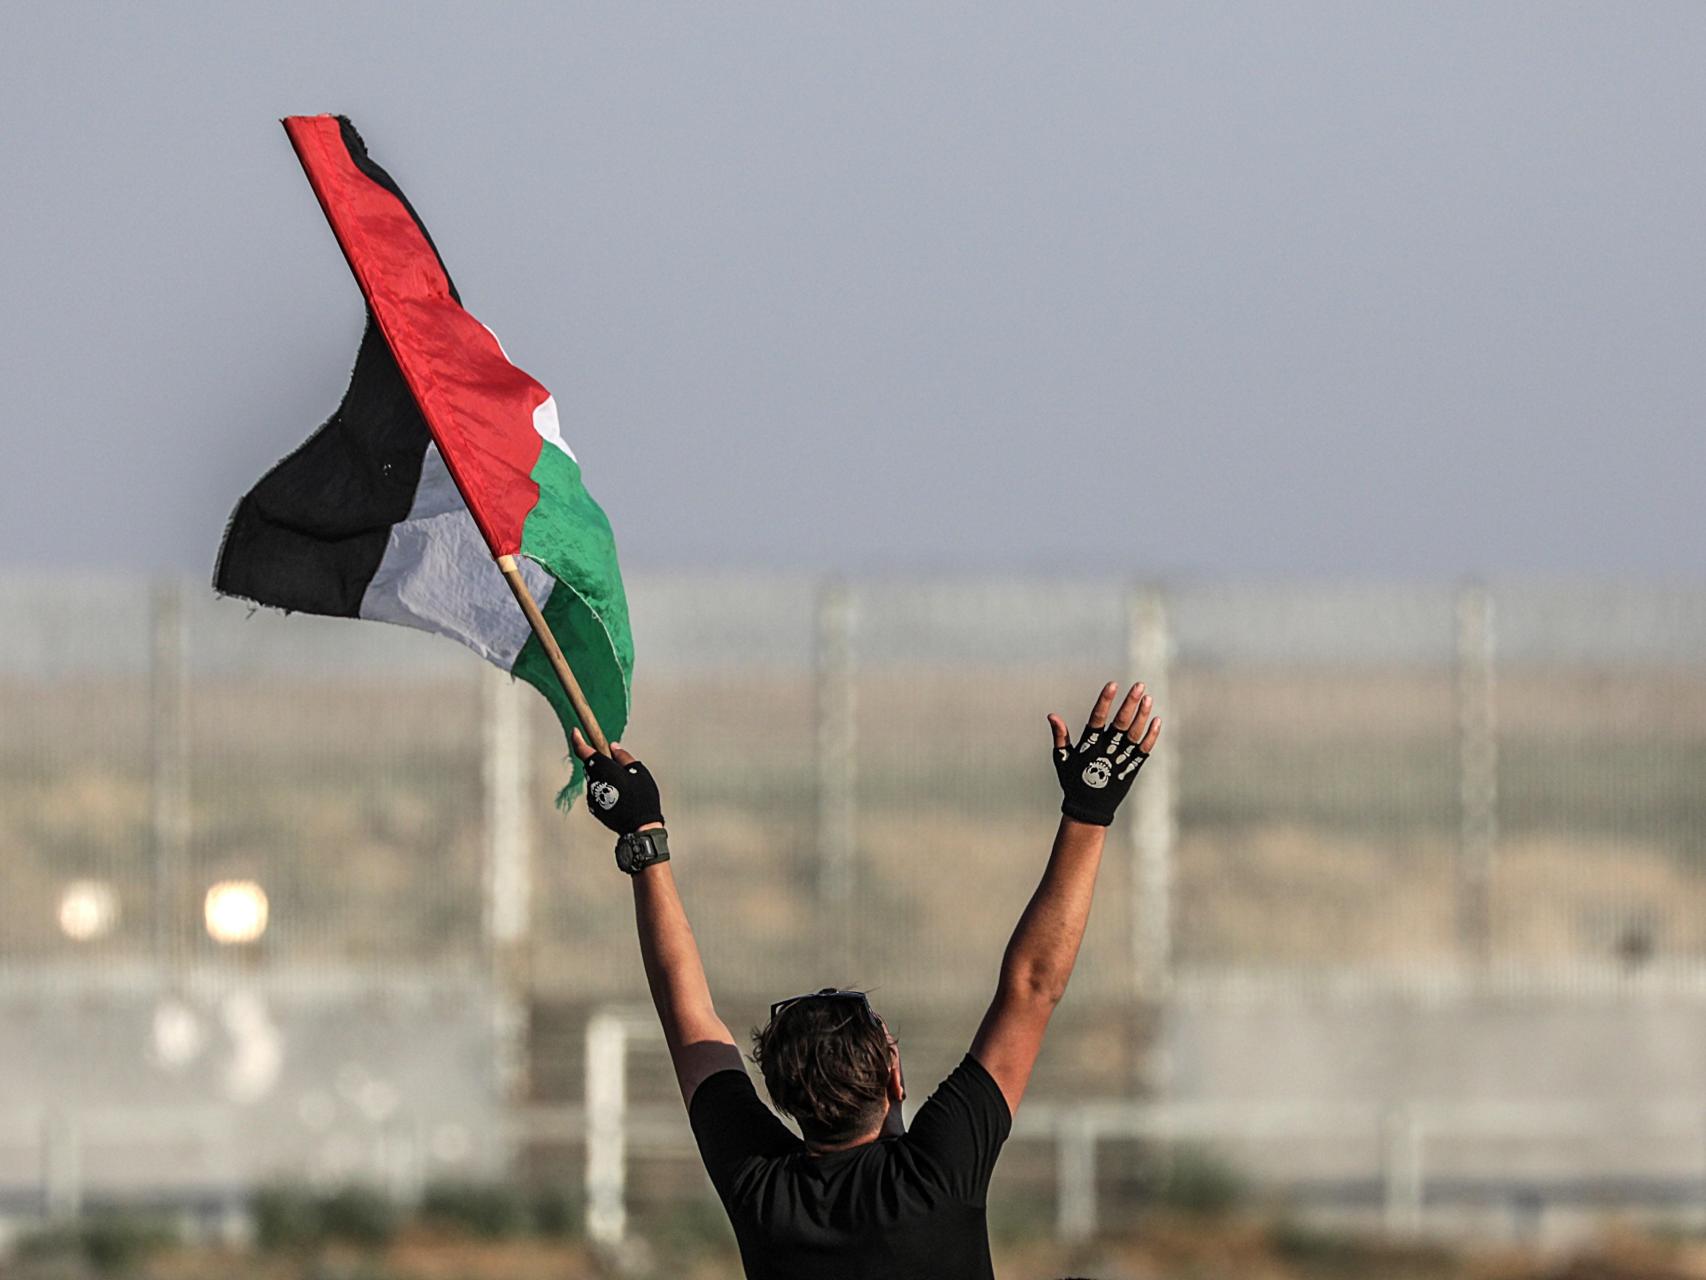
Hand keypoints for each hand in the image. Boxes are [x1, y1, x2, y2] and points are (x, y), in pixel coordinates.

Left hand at [571, 728, 664, 834]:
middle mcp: (594, 782)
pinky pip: (597, 792)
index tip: (575, 731)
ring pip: (594, 779)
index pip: (585, 751)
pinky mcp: (594, 808)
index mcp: (604, 769)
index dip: (578, 739)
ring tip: (624, 786)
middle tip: (617, 764)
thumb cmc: (643, 798)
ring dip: (604, 777)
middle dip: (600, 761)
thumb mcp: (639, 772)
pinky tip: (620, 797)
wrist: (640, 828)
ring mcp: (592, 796)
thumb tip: (613, 747)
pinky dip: (605, 789)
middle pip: (591, 765)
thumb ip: (623, 757)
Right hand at [1048, 681, 1161, 826]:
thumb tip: (1051, 715)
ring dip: (1142, 716)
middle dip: (1130, 703)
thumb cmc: (1073, 782)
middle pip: (1120, 723)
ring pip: (1134, 734)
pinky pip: (1143, 750)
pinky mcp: (1131, 768)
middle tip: (1139, 685)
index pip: (1097, 718)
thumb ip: (1060, 736)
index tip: (1113, 684)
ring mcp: (1121, 759)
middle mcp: (1106, 750)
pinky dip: (1151, 736)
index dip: (1105, 701)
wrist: (1088, 810)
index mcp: (1089, 746)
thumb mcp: (1062, 759)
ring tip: (1148, 698)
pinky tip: (1156, 720)